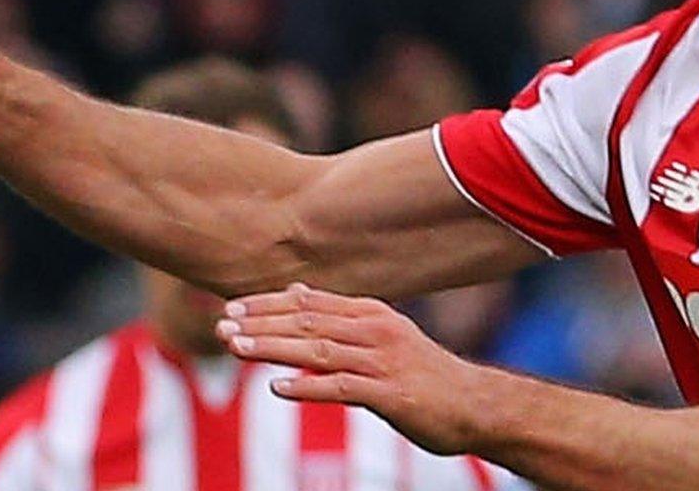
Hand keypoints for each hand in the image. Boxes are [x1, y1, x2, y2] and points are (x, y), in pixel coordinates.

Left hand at [216, 282, 482, 453]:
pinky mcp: (391, 394)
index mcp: (369, 312)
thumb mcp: (381, 333)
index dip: (267, 305)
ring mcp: (383, 361)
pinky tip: (277, 387)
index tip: (231, 308)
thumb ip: (339, 316)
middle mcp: (375, 330)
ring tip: (236, 348)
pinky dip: (308, 387)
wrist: (475, 406)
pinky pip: (342, 388)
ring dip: (272, 348)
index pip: (308, 303)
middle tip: (223, 325)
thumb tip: (296, 293)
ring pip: (317, 350)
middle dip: (261, 324)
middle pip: (306, 322)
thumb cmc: (422, 372)